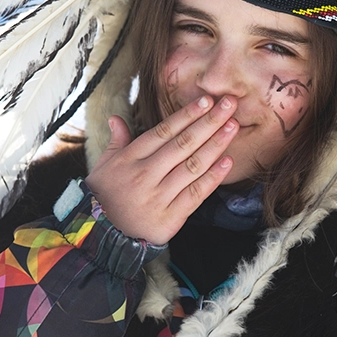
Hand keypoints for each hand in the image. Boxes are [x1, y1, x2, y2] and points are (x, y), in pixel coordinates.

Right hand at [86, 94, 238, 244]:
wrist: (103, 235)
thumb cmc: (106, 197)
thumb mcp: (103, 167)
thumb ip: (116, 142)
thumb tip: (116, 118)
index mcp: (129, 159)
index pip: (162, 132)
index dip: (186, 115)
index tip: (206, 101)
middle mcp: (145, 175)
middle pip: (182, 144)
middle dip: (208, 122)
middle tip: (229, 104)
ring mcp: (159, 196)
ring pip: (192, 166)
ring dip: (215, 144)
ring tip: (232, 127)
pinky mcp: (171, 216)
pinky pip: (196, 193)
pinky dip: (213, 177)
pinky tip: (227, 161)